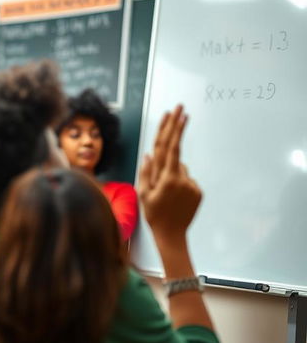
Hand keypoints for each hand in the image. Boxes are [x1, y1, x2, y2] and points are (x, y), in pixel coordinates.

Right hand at [138, 105, 201, 244]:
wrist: (172, 235)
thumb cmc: (154, 214)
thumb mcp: (143, 193)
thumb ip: (146, 171)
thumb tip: (150, 153)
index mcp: (165, 177)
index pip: (168, 146)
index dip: (171, 128)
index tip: (175, 113)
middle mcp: (180, 177)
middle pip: (177, 146)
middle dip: (179, 125)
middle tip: (181, 107)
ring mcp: (191, 183)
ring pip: (179, 168)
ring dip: (172, 173)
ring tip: (166, 192)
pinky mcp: (198, 190)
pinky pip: (186, 179)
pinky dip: (179, 183)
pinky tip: (175, 197)